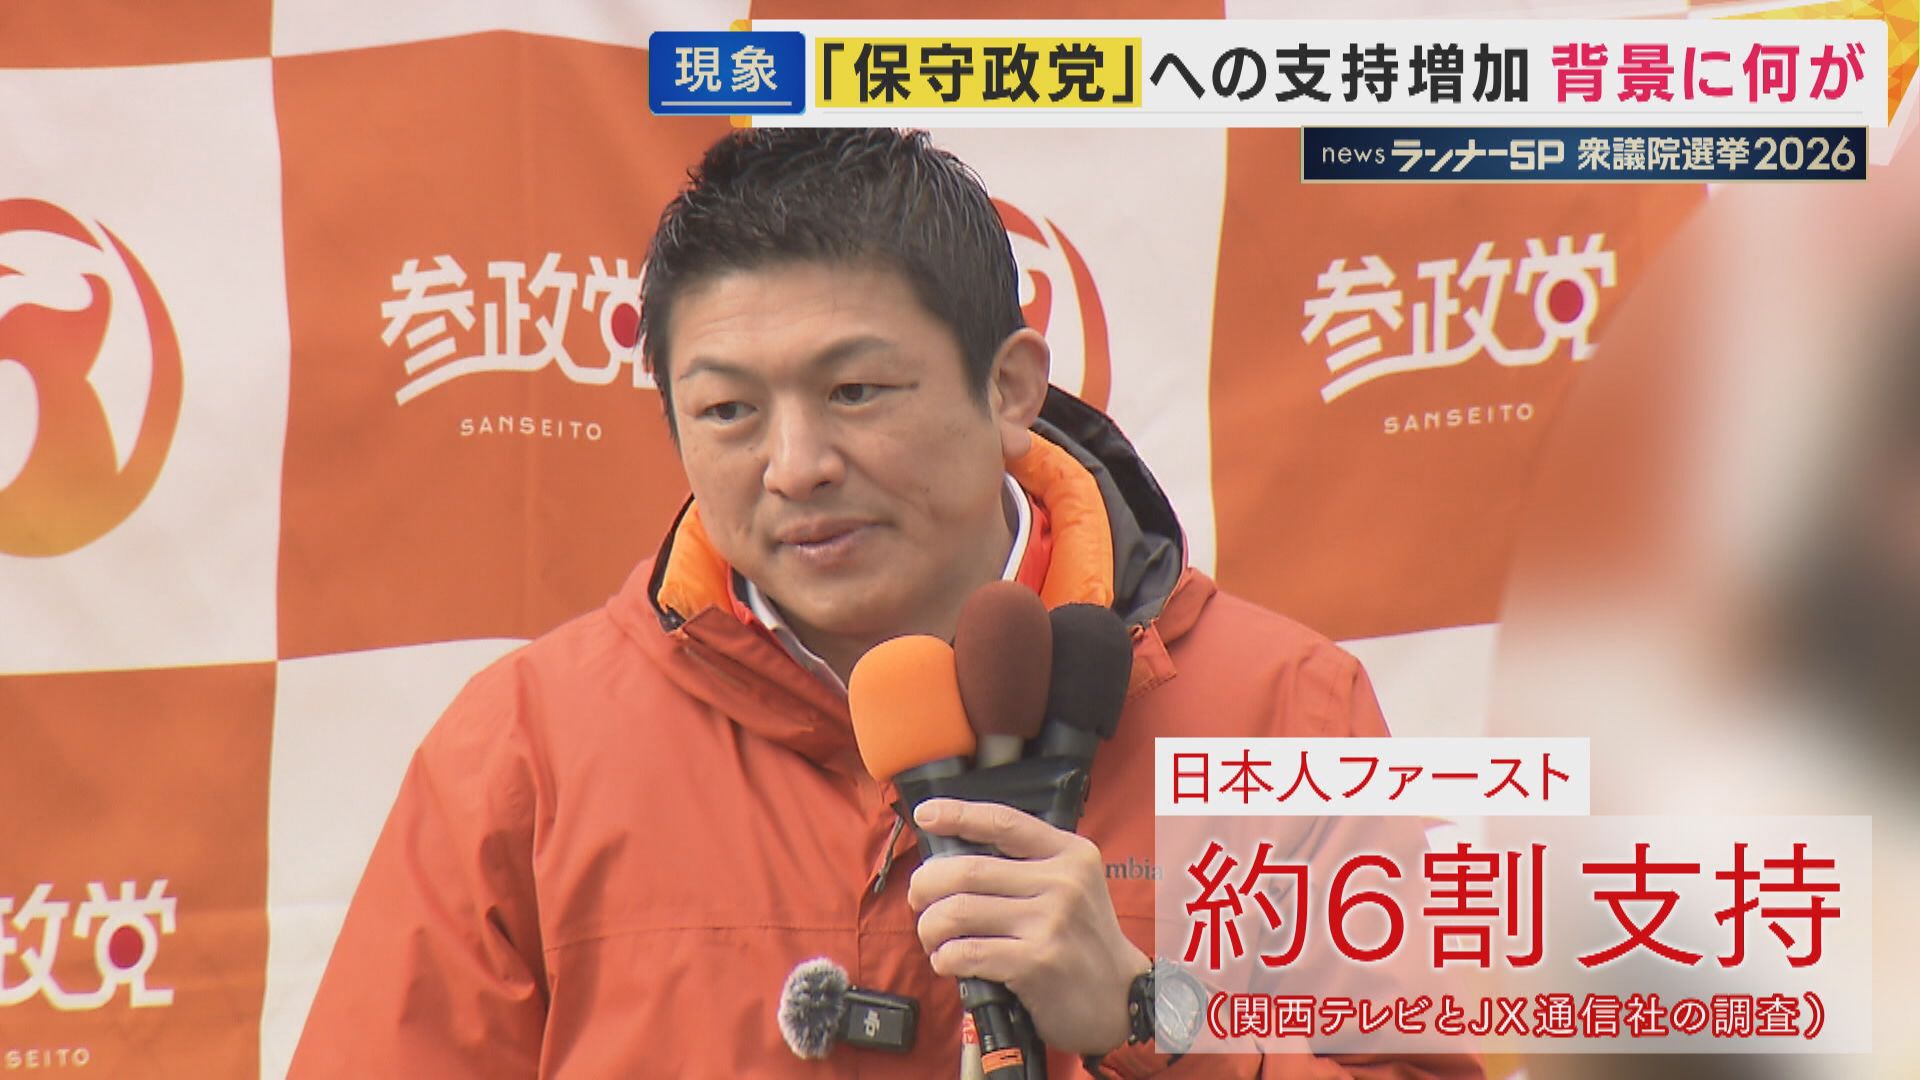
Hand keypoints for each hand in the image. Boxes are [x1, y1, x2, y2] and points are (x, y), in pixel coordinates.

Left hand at [906, 798, 1151, 1055]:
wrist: (1118, 996)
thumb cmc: (1082, 939)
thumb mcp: (1073, 886)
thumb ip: (1027, 867)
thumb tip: (953, 858)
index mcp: (1070, 854)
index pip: (1004, 822)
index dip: (958, 815)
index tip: (926, 815)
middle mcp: (1062, 882)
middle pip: (966, 870)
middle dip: (926, 884)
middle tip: (918, 898)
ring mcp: (1050, 923)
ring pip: (957, 912)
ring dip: (929, 926)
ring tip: (932, 936)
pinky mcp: (1035, 963)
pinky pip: (966, 952)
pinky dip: (944, 958)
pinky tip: (947, 961)